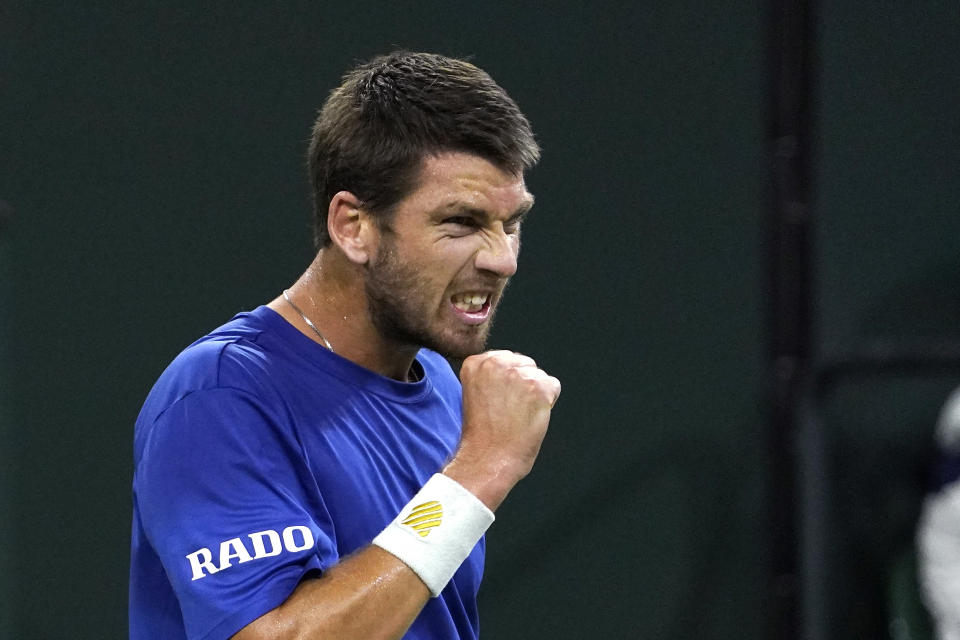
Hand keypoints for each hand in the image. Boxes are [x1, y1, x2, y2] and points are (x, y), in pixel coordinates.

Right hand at [444, 350, 560, 510]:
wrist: (488, 459)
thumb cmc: (482, 434)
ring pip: (539, 376)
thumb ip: (490, 376)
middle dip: (522, 384)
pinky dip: (547, 403)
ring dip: (535, 394)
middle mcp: (496, 363)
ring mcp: (518, 374)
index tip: (498, 401)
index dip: (506, 383)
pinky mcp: (538, 388)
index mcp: (475, 363)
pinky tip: (531, 417)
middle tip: (509, 410)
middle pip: (524, 364)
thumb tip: (514, 369)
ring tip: (518, 416)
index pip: (505, 359)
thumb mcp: (475, 393)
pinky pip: (553, 387)